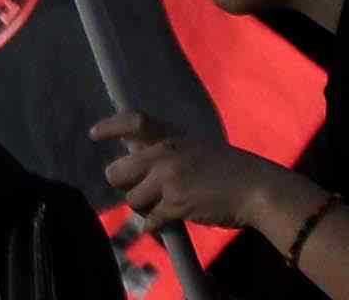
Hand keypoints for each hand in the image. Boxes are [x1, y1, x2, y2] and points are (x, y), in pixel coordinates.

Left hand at [89, 111, 297, 237]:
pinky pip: (150, 221)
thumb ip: (168, 152)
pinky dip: (154, 226)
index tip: (93, 134)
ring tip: (160, 208)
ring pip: (132, 200)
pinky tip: (164, 225)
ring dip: (143, 208)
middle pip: (118, 171)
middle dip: (123, 185)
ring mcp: (168, 180)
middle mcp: (164, 155)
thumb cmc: (229, 168)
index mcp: (171, 136)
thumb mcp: (195, 147)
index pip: (133, 122)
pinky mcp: (175, 205)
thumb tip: (140, 161)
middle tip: (137, 191)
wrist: (255, 188)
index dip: (110, 127)